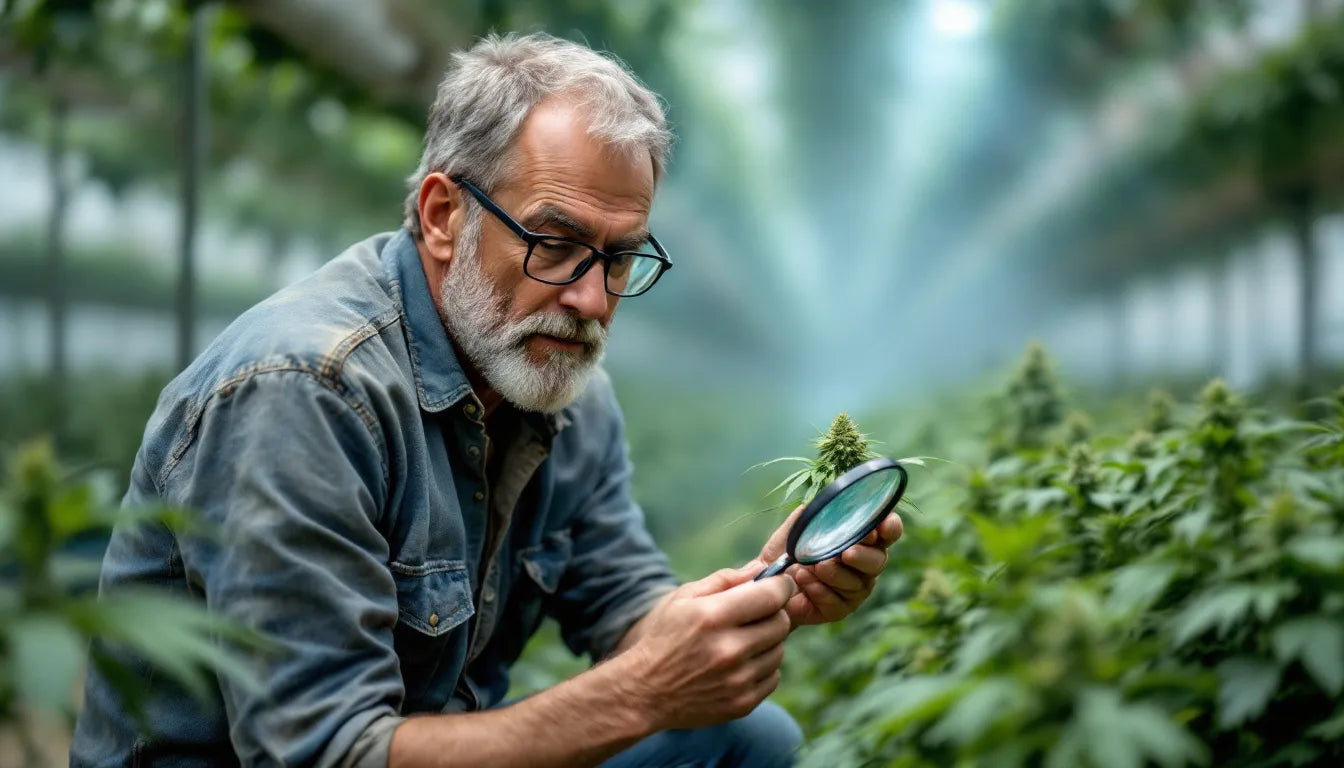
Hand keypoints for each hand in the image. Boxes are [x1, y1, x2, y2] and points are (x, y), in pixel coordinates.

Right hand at [621, 565, 794, 730]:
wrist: (646, 691)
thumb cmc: (664, 637)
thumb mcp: (684, 598)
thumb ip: (725, 580)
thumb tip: (761, 568)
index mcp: (713, 617)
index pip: (772, 595)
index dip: (781, 586)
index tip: (780, 585)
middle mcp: (729, 649)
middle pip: (781, 622)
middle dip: (773, 613)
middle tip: (756, 614)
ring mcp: (738, 680)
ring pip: (779, 650)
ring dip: (767, 642)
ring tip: (742, 641)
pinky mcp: (743, 703)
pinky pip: (773, 676)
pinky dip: (762, 667)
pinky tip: (739, 664)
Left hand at [754, 505, 902, 627]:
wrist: (768, 583)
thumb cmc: (786, 553)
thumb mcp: (793, 532)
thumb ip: (806, 519)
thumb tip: (811, 507)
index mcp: (861, 540)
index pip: (887, 532)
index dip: (890, 528)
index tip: (881, 526)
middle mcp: (864, 565)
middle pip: (878, 561)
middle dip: (863, 556)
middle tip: (846, 553)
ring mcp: (855, 589)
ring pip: (857, 584)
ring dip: (834, 574)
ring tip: (810, 566)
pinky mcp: (840, 609)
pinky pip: (837, 602)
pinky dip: (819, 589)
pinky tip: (803, 580)